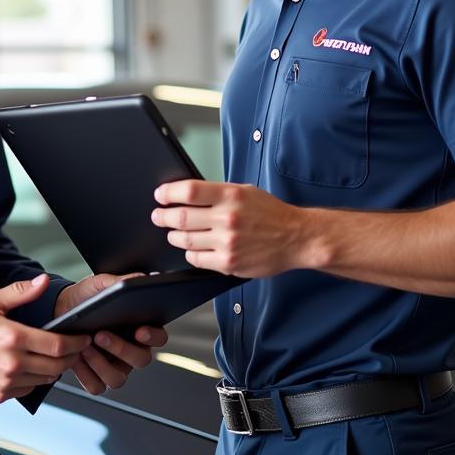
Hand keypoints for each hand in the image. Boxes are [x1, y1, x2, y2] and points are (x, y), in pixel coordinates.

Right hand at [0, 274, 90, 402]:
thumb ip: (20, 293)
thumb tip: (41, 281)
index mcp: (12, 337)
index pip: (57, 345)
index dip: (76, 343)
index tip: (83, 339)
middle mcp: (11, 362)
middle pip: (56, 366)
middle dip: (72, 358)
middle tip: (76, 350)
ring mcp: (5, 382)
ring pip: (45, 380)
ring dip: (55, 370)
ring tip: (55, 358)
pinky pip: (29, 389)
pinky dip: (36, 380)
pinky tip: (32, 368)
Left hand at [54, 274, 167, 395]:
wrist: (58, 309)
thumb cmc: (85, 297)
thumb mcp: (100, 284)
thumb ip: (120, 281)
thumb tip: (141, 278)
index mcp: (140, 328)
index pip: (159, 337)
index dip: (153, 337)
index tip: (140, 330)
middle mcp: (132, 350)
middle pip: (141, 360)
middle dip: (121, 349)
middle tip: (101, 334)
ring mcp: (115, 367)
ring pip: (118, 378)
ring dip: (101, 364)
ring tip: (84, 346)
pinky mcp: (96, 378)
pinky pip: (97, 386)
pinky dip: (86, 374)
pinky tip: (76, 359)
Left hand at [152, 180, 302, 278]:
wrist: (296, 237)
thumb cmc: (271, 213)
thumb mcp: (245, 191)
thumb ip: (218, 193)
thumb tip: (187, 194)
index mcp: (231, 195)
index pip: (189, 191)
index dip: (168, 193)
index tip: (160, 195)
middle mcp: (228, 218)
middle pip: (181, 217)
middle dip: (163, 216)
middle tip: (158, 215)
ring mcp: (227, 242)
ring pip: (185, 240)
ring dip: (174, 235)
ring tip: (173, 232)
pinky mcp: (229, 263)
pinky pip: (196, 259)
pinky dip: (190, 253)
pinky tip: (192, 248)